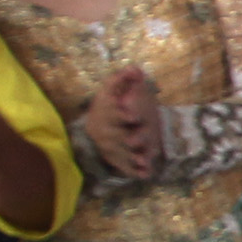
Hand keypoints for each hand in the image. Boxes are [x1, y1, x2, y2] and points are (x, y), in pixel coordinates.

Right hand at [85, 65, 163, 180]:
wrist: (96, 124)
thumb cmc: (111, 103)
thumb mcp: (114, 89)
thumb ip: (123, 78)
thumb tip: (134, 68)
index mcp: (104, 109)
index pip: (110, 111)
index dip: (121, 114)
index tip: (133, 116)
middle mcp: (104, 129)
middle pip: (117, 135)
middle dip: (129, 138)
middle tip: (139, 140)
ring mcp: (109, 146)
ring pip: (121, 153)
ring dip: (133, 157)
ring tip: (144, 160)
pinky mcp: (115, 159)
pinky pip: (123, 166)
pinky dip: (134, 171)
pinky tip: (146, 173)